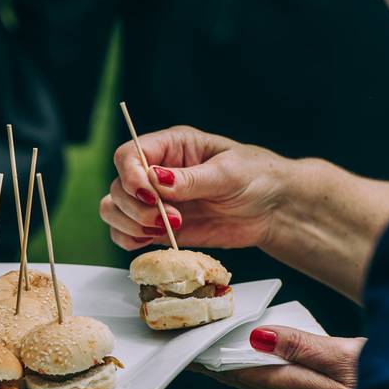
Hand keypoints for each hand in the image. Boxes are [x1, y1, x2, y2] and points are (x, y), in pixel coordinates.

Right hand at [100, 125, 292, 250]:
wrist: (273, 209)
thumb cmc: (257, 178)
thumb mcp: (228, 173)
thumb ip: (191, 179)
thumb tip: (156, 180)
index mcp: (171, 147)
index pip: (129, 155)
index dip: (130, 175)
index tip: (148, 194)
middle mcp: (156, 172)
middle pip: (118, 187)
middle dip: (137, 207)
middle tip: (171, 218)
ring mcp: (155, 202)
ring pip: (114, 210)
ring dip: (131, 224)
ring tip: (166, 229)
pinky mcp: (158, 227)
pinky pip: (126, 235)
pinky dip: (130, 241)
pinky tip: (152, 240)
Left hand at [189, 326, 364, 388]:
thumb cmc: (386, 379)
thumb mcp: (343, 358)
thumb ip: (301, 346)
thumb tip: (257, 337)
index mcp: (293, 387)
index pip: (237, 373)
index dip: (207, 361)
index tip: (181, 348)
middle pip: (241, 374)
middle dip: (212, 359)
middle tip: (184, 337)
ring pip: (256, 371)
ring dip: (231, 356)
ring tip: (208, 336)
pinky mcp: (316, 384)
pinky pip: (274, 368)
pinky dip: (255, 353)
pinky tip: (252, 340)